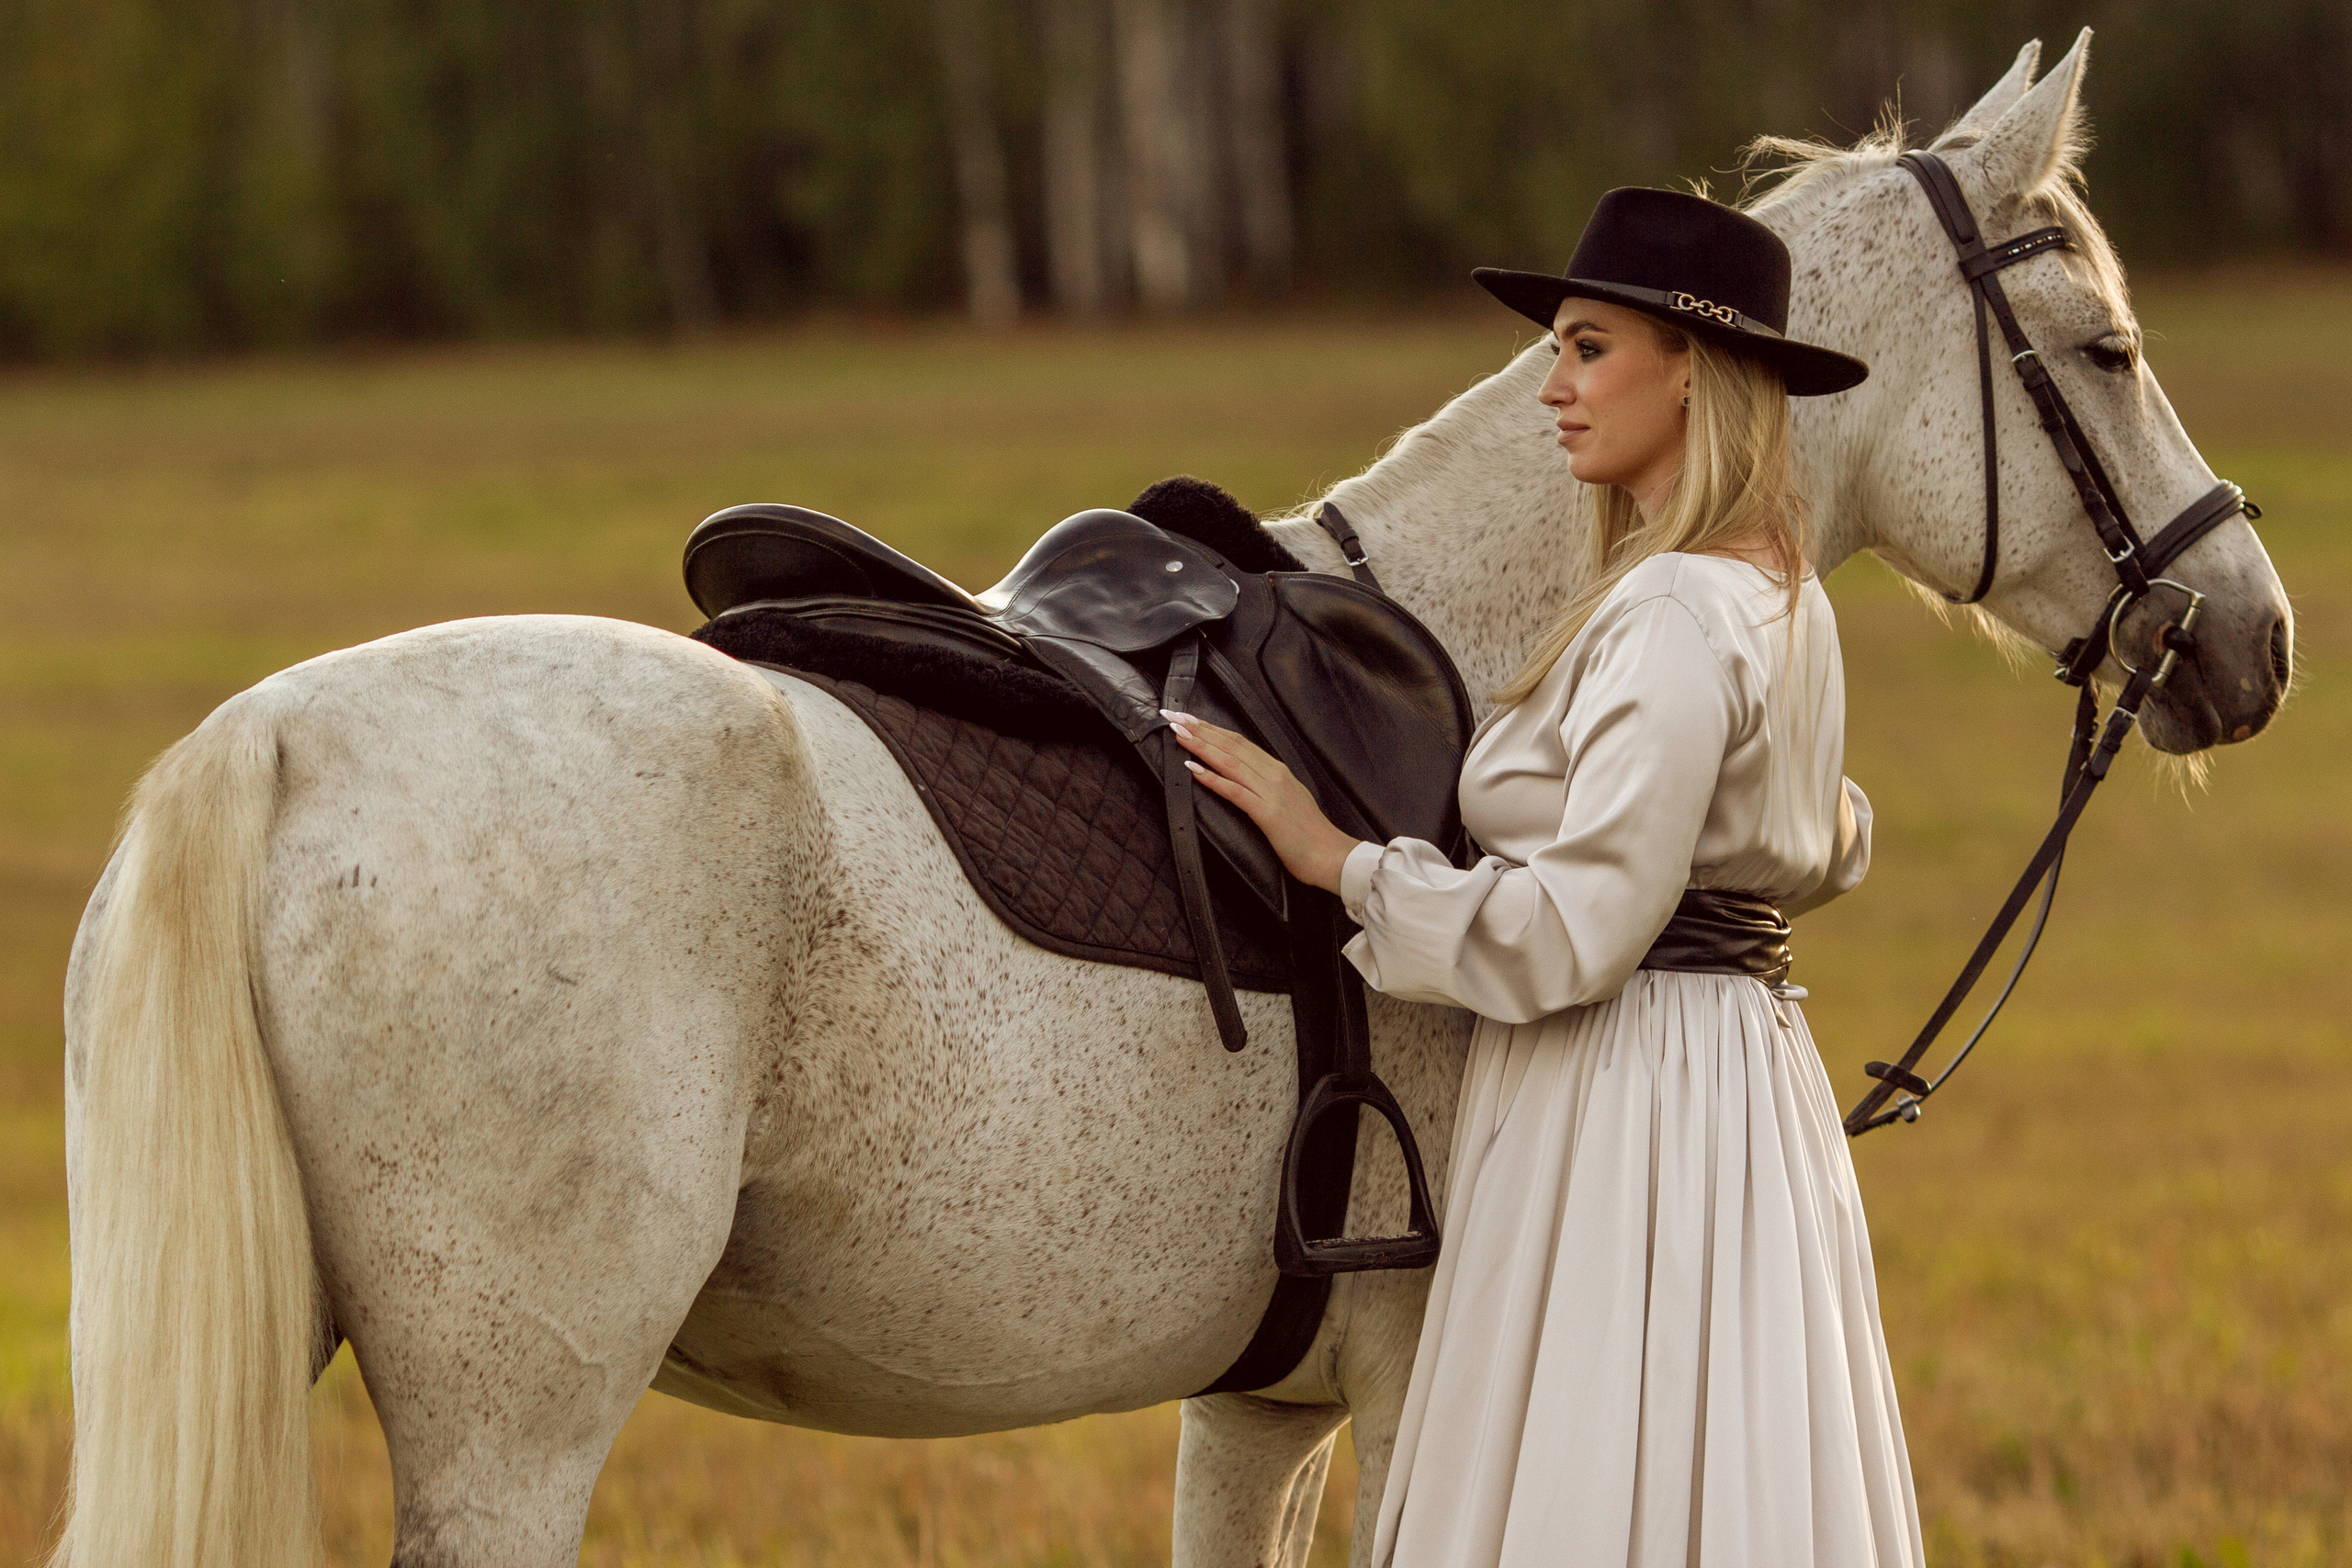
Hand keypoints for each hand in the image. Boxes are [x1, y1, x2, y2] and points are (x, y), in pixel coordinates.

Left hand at [1161, 711, 1361, 894]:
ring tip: (1178, 735)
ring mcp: (1271, 792)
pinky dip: (1213, 778)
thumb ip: (1269, 786)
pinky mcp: (1267, 814)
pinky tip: (1193, 769)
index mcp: (1277, 770)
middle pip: (1231, 745)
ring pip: (1230, 762)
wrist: (1332, 856)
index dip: (1212, 728)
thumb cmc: (1309, 835)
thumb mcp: (1289, 800)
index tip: (1188, 717)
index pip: (1239, 742)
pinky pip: (1235, 792)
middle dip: (1200, 729)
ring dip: (1201, 746)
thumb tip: (1246, 779)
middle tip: (1173, 716)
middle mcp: (1273, 774)